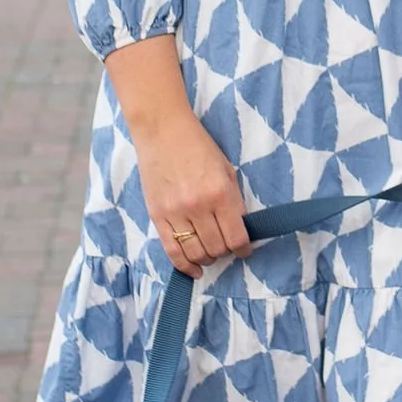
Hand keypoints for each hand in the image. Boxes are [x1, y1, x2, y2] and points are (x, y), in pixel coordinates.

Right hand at [133, 108, 251, 274]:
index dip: (243, 249)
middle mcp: (199, 207)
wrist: (163, 131)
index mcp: (220, 194)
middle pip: (217, 248)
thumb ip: (234, 201)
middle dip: (225, 252)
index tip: (244, 250)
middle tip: (225, 246)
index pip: (237, 238)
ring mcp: (175, 213)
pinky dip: (185, 266)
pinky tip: (194, 270)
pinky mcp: (157, 216)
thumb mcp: (226, 170)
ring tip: (210, 254)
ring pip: (196, 253)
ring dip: (207, 259)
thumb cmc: (198, 146)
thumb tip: (240, 230)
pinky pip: (172, 251)